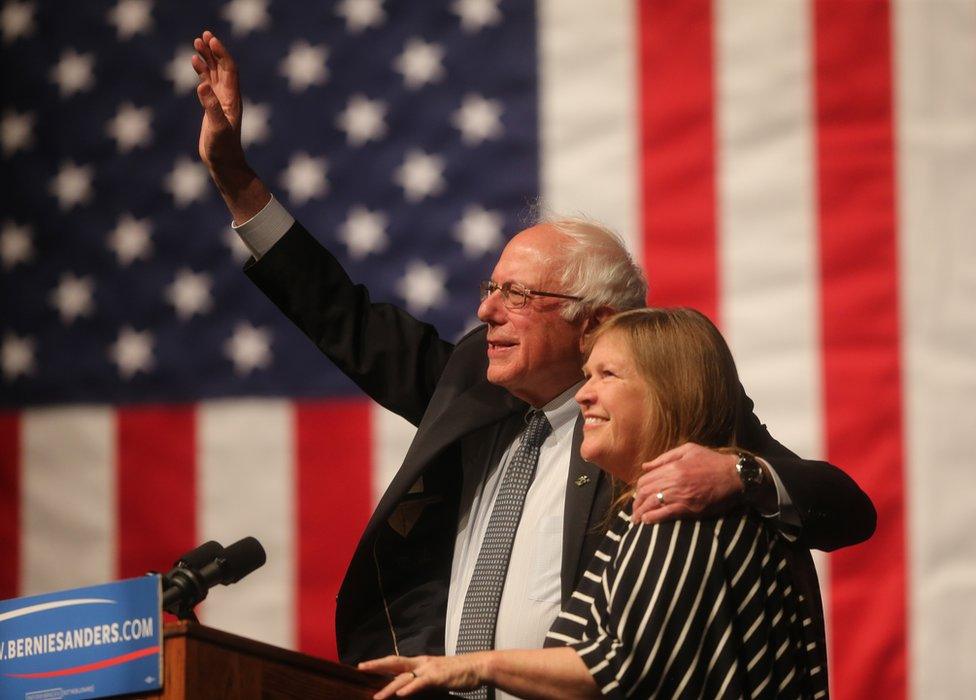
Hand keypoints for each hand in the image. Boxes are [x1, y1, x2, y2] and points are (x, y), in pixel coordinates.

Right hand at [190, 30, 269, 222]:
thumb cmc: (223, 149)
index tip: (211, 40)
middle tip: (204, 35)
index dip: (221, 54)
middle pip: (223, 67)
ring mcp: (220, 102)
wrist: (224, 163)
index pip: (229, 70)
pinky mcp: (212, 107)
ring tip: (197, 43)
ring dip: (207, 58)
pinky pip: (208, 84)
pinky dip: (202, 72)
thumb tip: (203, 85)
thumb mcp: (217, 128)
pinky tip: (195, 63)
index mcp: (232, 99)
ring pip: (215, 74)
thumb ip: (211, 106)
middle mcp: (228, 97)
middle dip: (214, 51)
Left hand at [358, 654, 487, 698]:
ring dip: (390, 687)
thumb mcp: (437, 674)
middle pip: (395, 663)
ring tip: (377, 697)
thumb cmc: (459, 672)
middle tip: (360, 668)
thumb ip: (423, 679)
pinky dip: (410, 688)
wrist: (478, 666)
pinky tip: (401, 694)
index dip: (381, 663)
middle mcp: (422, 663)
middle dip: (377, 665)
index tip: (365, 665)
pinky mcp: (438, 677)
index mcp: (421, 662)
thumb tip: (411, 687)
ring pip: (405, 676)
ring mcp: (429, 669)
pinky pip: (421, 683)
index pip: (397, 661)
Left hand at [631, 443, 742, 523]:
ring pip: (653, 504)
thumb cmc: (712, 461)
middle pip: (645, 492)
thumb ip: (664, 457)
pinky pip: (666, 514)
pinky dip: (653, 517)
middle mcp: (673, 480)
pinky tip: (647, 521)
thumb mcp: (688, 450)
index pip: (645, 479)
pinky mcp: (689, 508)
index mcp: (672, 466)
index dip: (637, 489)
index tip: (636, 496)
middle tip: (634, 511)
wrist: (735, 476)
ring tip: (636, 519)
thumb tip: (645, 466)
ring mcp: (681, 495)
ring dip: (641, 512)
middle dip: (636, 503)